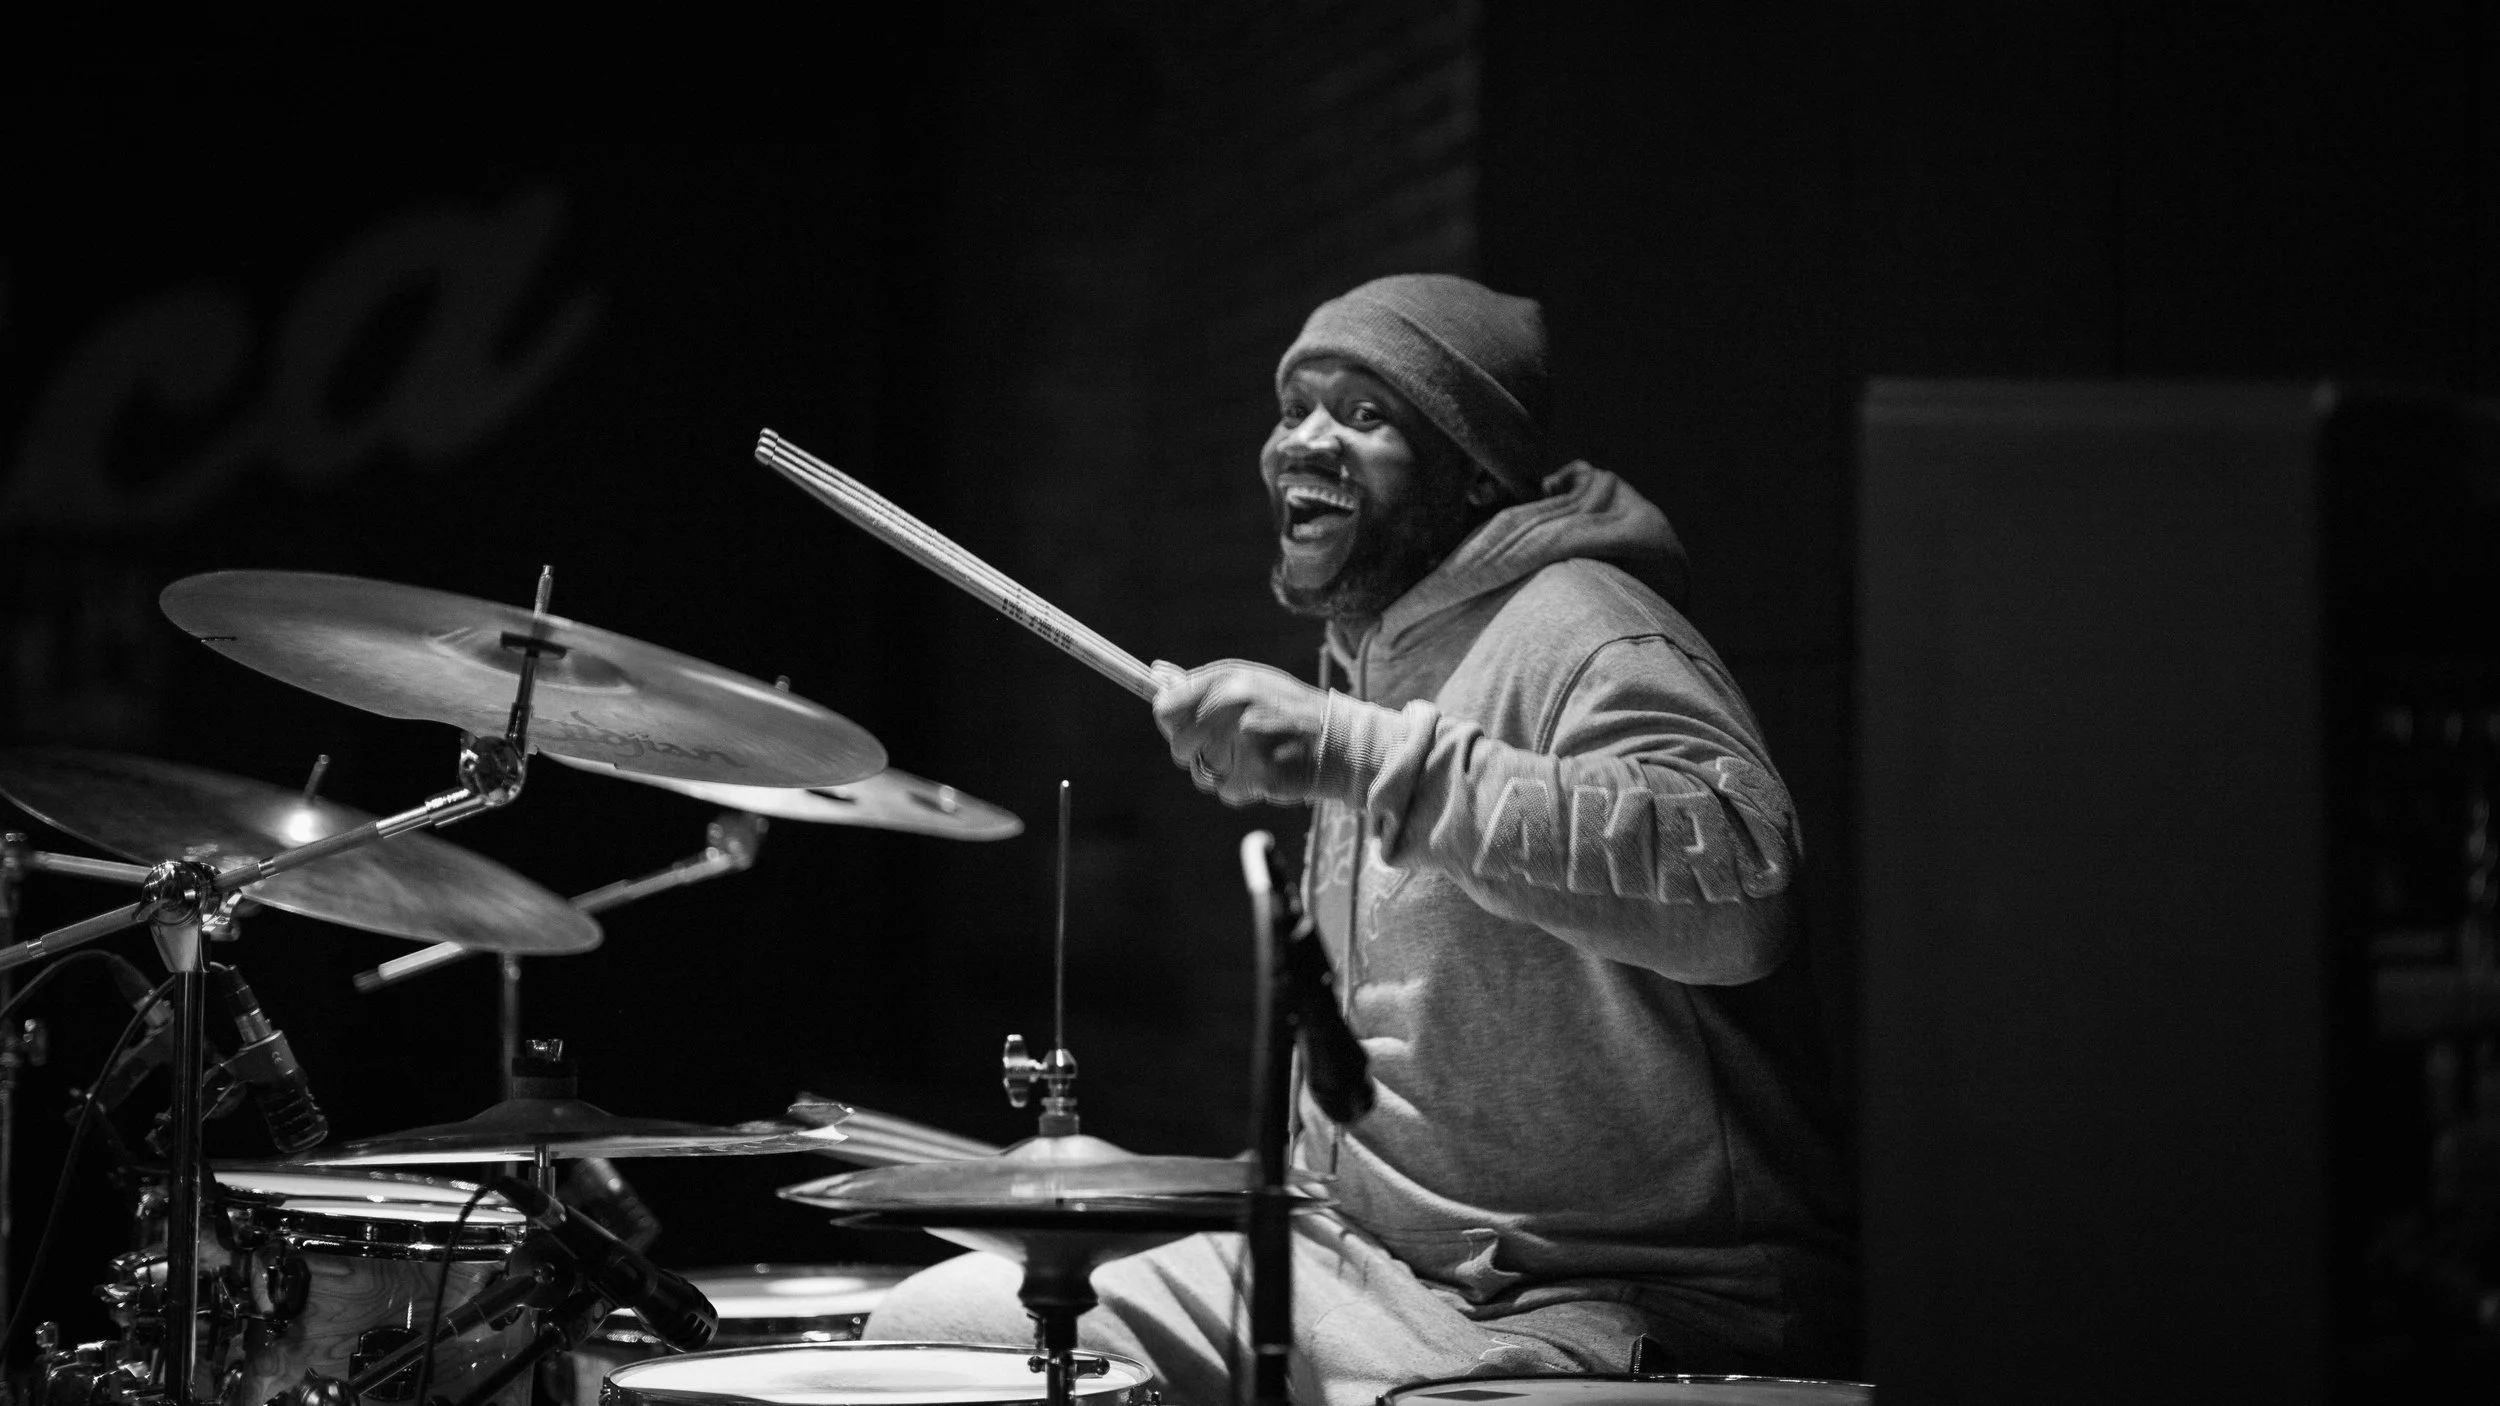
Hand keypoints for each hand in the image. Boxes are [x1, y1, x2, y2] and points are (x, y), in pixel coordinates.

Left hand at [1151, 659, 1329, 806]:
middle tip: (1231, 748)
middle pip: (1180, 745)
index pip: (1167, 707)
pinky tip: (1268, 772)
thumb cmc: (1293, 711)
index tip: (1188, 729)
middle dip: (1198, 754)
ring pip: (1201, 772)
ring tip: (1254, 757)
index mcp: (1229, 678)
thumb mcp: (1252, 683)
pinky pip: (1226, 791)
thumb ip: (1204, 684)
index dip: (1173, 724)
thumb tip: (1156, 673)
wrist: (1345, 741)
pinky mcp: (1258, 772)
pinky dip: (1243, 789)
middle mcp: (1234, 703)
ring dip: (1221, 773)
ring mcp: (1245, 738)